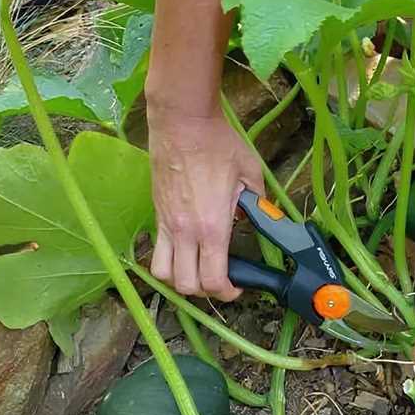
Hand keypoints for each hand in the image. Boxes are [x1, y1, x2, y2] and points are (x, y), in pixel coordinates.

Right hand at [147, 104, 263, 300]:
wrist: (183, 121)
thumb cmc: (217, 143)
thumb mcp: (250, 174)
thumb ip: (256, 203)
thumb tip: (258, 216)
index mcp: (212, 227)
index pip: (214, 280)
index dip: (227, 293)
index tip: (237, 288)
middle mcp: (185, 231)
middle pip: (186, 286)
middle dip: (204, 291)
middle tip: (220, 280)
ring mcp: (166, 223)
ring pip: (162, 274)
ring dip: (179, 280)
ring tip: (197, 269)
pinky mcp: (156, 213)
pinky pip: (156, 250)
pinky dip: (167, 259)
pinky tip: (184, 249)